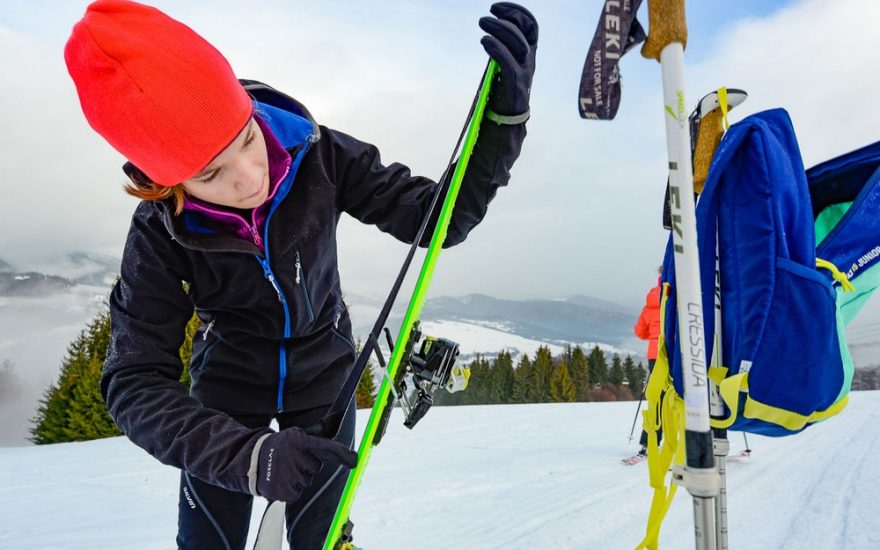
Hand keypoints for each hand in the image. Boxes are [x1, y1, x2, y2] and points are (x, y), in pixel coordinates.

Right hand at [254, 427, 356, 501]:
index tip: (354, 460)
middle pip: (316, 467)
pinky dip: (291, 489)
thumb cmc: (280, 446)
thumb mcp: (295, 435)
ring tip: (283, 469)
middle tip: (292, 460)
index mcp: (300, 442)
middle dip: (307, 465)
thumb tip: (336, 423)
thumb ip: (315, 437)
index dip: (342, 454)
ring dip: (298, 477)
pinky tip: (280, 480)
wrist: (252, 460)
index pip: (326, 447)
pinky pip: (297, 494)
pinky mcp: (284, 492)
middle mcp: (296, 458)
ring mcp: (290, 476)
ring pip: (306, 481)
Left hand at [479, 2, 538, 117]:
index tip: (496, 8)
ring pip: (519, 46)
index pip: (530, 25)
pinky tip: (485, 42)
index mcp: (528, 53)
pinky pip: (509, 64)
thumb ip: (502, 46)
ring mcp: (524, 73)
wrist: (506, 120)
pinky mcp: (516, 86)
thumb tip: (492, 26)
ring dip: (499, 32)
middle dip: (505, 20)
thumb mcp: (504, 62)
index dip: (516, 12)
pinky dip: (498, 50)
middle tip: (484, 18)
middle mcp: (529, 60)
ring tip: (482, 26)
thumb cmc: (502, 89)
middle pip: (524, 33)